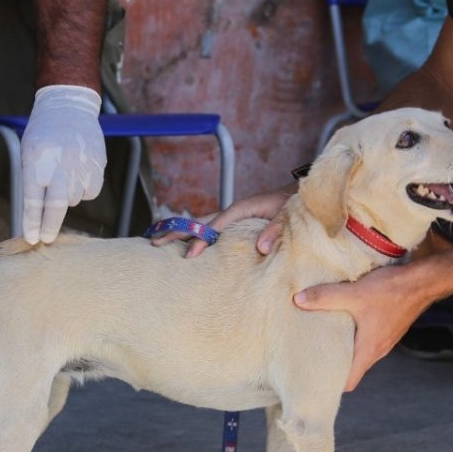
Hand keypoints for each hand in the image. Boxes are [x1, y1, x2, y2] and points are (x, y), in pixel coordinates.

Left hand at [21, 85, 105, 243]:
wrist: (69, 107)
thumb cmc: (44, 133)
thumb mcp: (28, 153)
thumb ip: (32, 182)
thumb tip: (35, 217)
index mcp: (37, 161)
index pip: (33, 199)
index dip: (32, 222)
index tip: (32, 238)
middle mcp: (59, 164)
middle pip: (56, 206)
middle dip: (50, 226)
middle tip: (46, 238)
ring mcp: (81, 165)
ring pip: (73, 200)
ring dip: (67, 197)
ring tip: (63, 175)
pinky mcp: (97, 166)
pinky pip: (90, 193)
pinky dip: (83, 190)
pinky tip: (78, 173)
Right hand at [151, 189, 291, 256]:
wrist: (298, 195)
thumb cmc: (292, 205)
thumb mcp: (286, 216)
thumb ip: (274, 230)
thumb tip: (260, 248)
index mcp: (241, 209)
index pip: (215, 227)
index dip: (202, 241)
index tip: (190, 256)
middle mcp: (231, 213)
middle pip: (197, 223)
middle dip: (176, 233)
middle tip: (154, 244)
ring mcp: (229, 218)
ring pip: (198, 226)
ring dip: (178, 233)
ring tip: (156, 242)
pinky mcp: (232, 224)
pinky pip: (207, 230)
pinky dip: (191, 235)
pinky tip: (181, 244)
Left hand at [293, 265, 429, 390]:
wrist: (425, 280)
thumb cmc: (393, 291)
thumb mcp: (354, 293)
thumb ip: (325, 297)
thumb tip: (298, 300)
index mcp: (369, 350)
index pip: (349, 382)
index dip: (330, 385)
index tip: (311, 381)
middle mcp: (377, 350)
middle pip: (351, 369)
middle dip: (331, 365)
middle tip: (307, 358)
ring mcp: (383, 339)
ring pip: (357, 352)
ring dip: (340, 349)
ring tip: (318, 340)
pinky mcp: (386, 327)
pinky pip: (364, 339)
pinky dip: (350, 336)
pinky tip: (337, 323)